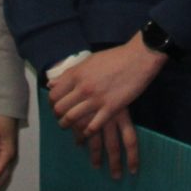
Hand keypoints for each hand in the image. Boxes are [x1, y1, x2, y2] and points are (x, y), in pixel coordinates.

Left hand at [48, 36, 167, 179]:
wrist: (138, 58)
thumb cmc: (115, 57)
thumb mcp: (88, 61)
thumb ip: (70, 73)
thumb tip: (51, 83)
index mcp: (76, 75)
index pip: (54, 95)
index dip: (52, 104)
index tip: (56, 108)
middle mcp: (82, 88)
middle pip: (60, 109)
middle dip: (59, 118)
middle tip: (64, 121)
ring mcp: (96, 99)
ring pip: (72, 119)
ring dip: (71, 127)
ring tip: (73, 130)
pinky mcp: (111, 108)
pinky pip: (93, 126)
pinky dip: (87, 132)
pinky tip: (88, 132)